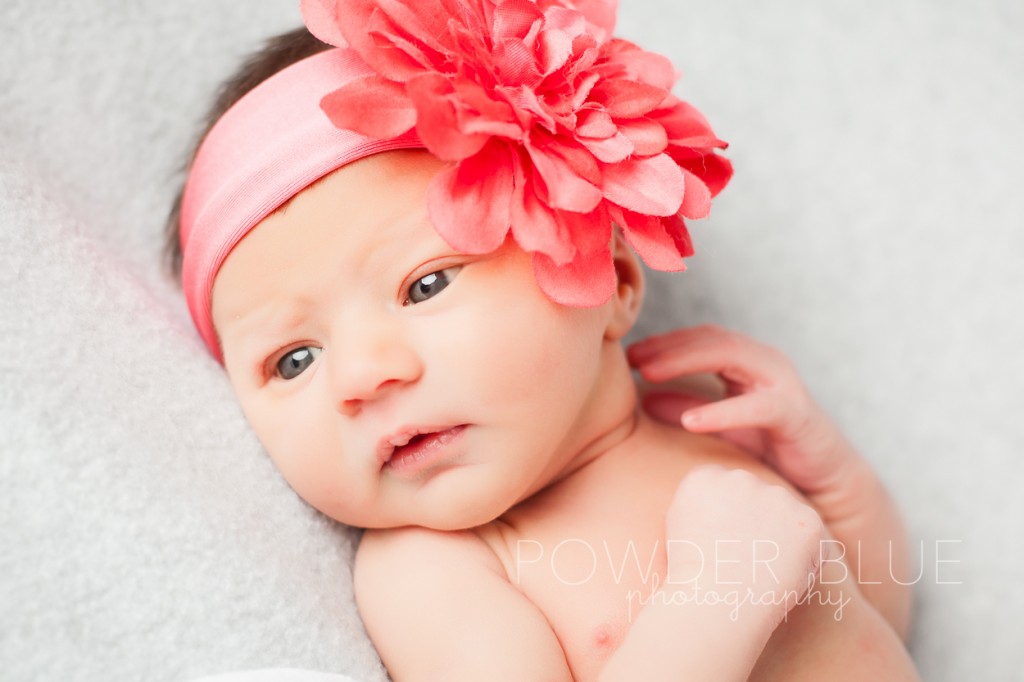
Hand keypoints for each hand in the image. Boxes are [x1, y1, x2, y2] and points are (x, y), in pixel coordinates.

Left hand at [628, 325, 858, 495]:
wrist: (821, 477)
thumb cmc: (769, 447)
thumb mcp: (719, 423)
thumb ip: (686, 406)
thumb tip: (644, 398)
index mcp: (746, 361)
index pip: (700, 338)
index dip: (664, 341)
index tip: (628, 353)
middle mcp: (764, 363)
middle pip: (711, 339)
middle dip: (669, 345)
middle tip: (632, 358)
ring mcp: (781, 384)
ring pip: (731, 357)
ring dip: (686, 362)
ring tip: (649, 374)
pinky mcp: (795, 413)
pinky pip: (756, 407)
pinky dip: (721, 411)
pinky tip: (690, 422)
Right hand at [665, 466, 826, 627]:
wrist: (716, 602)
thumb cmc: (691, 575)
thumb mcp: (677, 527)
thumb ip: (700, 503)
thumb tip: (720, 504)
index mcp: (705, 478)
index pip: (721, 483)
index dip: (724, 513)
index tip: (719, 539)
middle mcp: (741, 478)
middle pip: (755, 495)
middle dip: (755, 519)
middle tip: (744, 557)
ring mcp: (776, 497)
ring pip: (787, 514)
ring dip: (782, 536)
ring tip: (763, 570)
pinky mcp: (807, 521)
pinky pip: (815, 538)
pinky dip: (808, 558)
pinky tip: (784, 575)